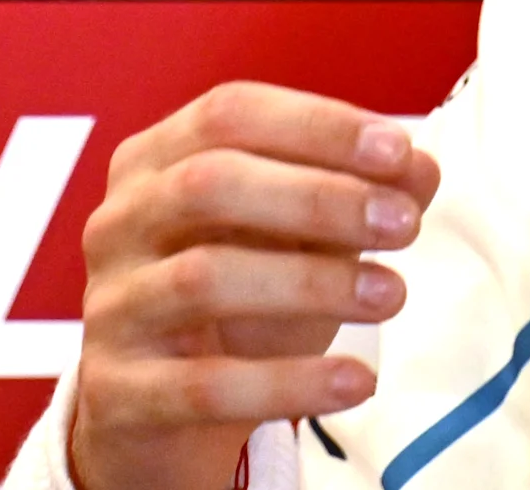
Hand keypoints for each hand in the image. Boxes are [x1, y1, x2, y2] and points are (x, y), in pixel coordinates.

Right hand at [66, 82, 445, 489]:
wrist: (164, 415)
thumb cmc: (240, 302)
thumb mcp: (301, 238)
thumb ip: (357, 193)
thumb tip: (419, 168)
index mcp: (156, 160)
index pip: (229, 114)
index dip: (317, 127)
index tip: (399, 151)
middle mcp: (119, 223)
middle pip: (208, 184)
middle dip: (318, 198)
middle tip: (404, 224)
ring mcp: (110, 307)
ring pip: (202, 279)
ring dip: (311, 284)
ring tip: (392, 294)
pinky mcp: (118, 393)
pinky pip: (203, 386)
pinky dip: (288, 383)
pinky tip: (356, 382)